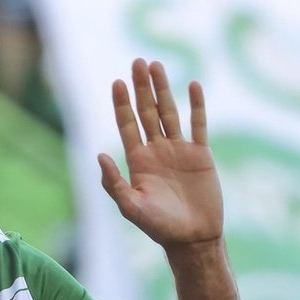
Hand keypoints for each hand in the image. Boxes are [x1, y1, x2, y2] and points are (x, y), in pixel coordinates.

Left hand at [98, 59, 222, 248]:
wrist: (192, 238)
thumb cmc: (158, 226)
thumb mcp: (130, 206)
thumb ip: (113, 183)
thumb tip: (99, 155)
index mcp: (138, 160)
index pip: (127, 124)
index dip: (122, 103)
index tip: (117, 82)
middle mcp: (156, 150)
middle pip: (146, 111)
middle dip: (141, 87)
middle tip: (137, 61)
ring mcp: (179, 150)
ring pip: (169, 112)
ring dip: (163, 89)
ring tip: (156, 65)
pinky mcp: (201, 154)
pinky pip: (198, 124)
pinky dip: (196, 105)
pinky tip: (193, 85)